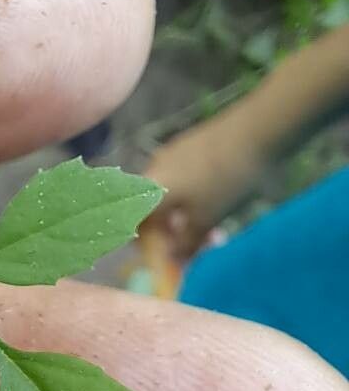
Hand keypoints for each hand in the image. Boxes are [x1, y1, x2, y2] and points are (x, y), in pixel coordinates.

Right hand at [141, 116, 262, 260]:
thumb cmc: (225, 180)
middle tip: (193, 247)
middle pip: (151, 209)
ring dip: (184, 217)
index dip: (144, 243)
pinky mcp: (192, 145)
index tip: (163, 257)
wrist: (259, 128)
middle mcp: (154, 169)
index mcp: (149, 188)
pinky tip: (216, 204)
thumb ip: (185, 244)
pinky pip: (182, 179)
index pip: (131, 222)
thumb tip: (173, 261)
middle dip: (170, 233)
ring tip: (211, 231)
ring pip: (169, 194)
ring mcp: (173, 153)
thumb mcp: (206, 220)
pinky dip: (191, 198)